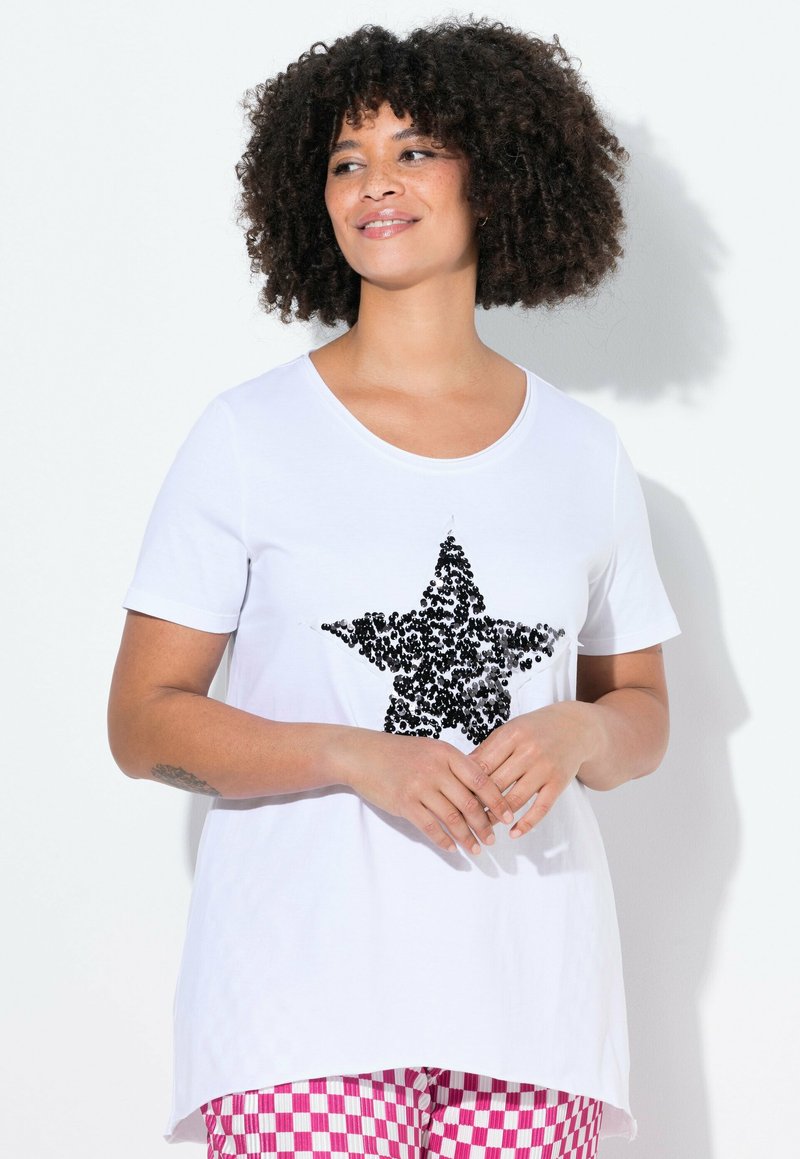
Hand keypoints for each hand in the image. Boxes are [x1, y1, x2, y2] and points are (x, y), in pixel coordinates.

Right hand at [334, 727, 516, 854]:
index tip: (507, 816)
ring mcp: (419, 787)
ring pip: (451, 818)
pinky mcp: (404, 803)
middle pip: (469, 803)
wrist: (363, 755)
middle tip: (492, 839)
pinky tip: (451, 847)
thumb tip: (480, 792)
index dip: (497, 800)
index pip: (481, 780)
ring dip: (467, 837)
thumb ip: (454, 766)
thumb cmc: (400, 752)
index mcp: (446, 754)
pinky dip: (443, 840)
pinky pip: (430, 826)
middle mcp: (435, 769)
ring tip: (476, 849)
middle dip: (484, 825)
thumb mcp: (431, 750)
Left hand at [467, 701, 599, 837]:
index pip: (482, 765)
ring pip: (515, 799)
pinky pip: (541, 808)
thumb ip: (488, 749)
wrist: (575, 728)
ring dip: (497, 817)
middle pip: (496, 784)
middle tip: (464, 817)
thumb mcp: (510, 730)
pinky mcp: (558, 783)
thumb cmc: (536, 730)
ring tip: (483, 827)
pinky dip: (526, 823)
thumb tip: (461, 769)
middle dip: (478, 803)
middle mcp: (528, 751)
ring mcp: (545, 768)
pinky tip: (513, 832)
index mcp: (512, 735)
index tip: (455, 797)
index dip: (466, 784)